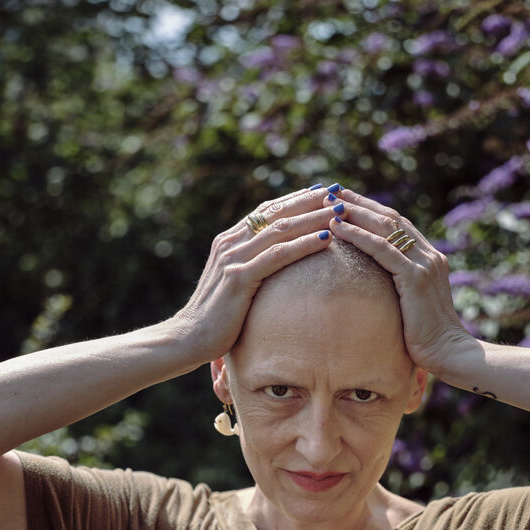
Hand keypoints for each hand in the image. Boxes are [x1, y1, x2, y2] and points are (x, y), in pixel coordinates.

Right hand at [173, 186, 339, 362]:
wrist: (189, 338)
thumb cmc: (216, 318)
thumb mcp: (233, 285)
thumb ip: (250, 268)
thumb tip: (275, 266)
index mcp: (229, 241)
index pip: (267, 210)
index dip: (296, 199)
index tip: (323, 192)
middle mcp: (231, 243)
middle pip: (277, 213)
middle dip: (310, 201)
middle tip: (338, 192)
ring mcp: (233, 258)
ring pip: (281, 229)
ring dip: (314, 217)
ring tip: (340, 211)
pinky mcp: (239, 278)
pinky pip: (278, 255)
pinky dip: (304, 244)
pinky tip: (327, 238)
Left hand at [327, 188, 474, 373]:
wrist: (450, 353)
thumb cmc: (426, 339)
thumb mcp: (410, 307)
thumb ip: (398, 289)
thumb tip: (373, 287)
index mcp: (429, 259)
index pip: (397, 225)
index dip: (370, 209)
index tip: (345, 201)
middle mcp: (429, 255)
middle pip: (389, 218)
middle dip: (359, 203)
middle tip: (331, 192)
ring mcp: (424, 263)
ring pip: (384, 227)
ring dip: (354, 212)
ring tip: (328, 203)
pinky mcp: (415, 277)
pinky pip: (382, 249)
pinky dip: (358, 235)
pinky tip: (337, 227)